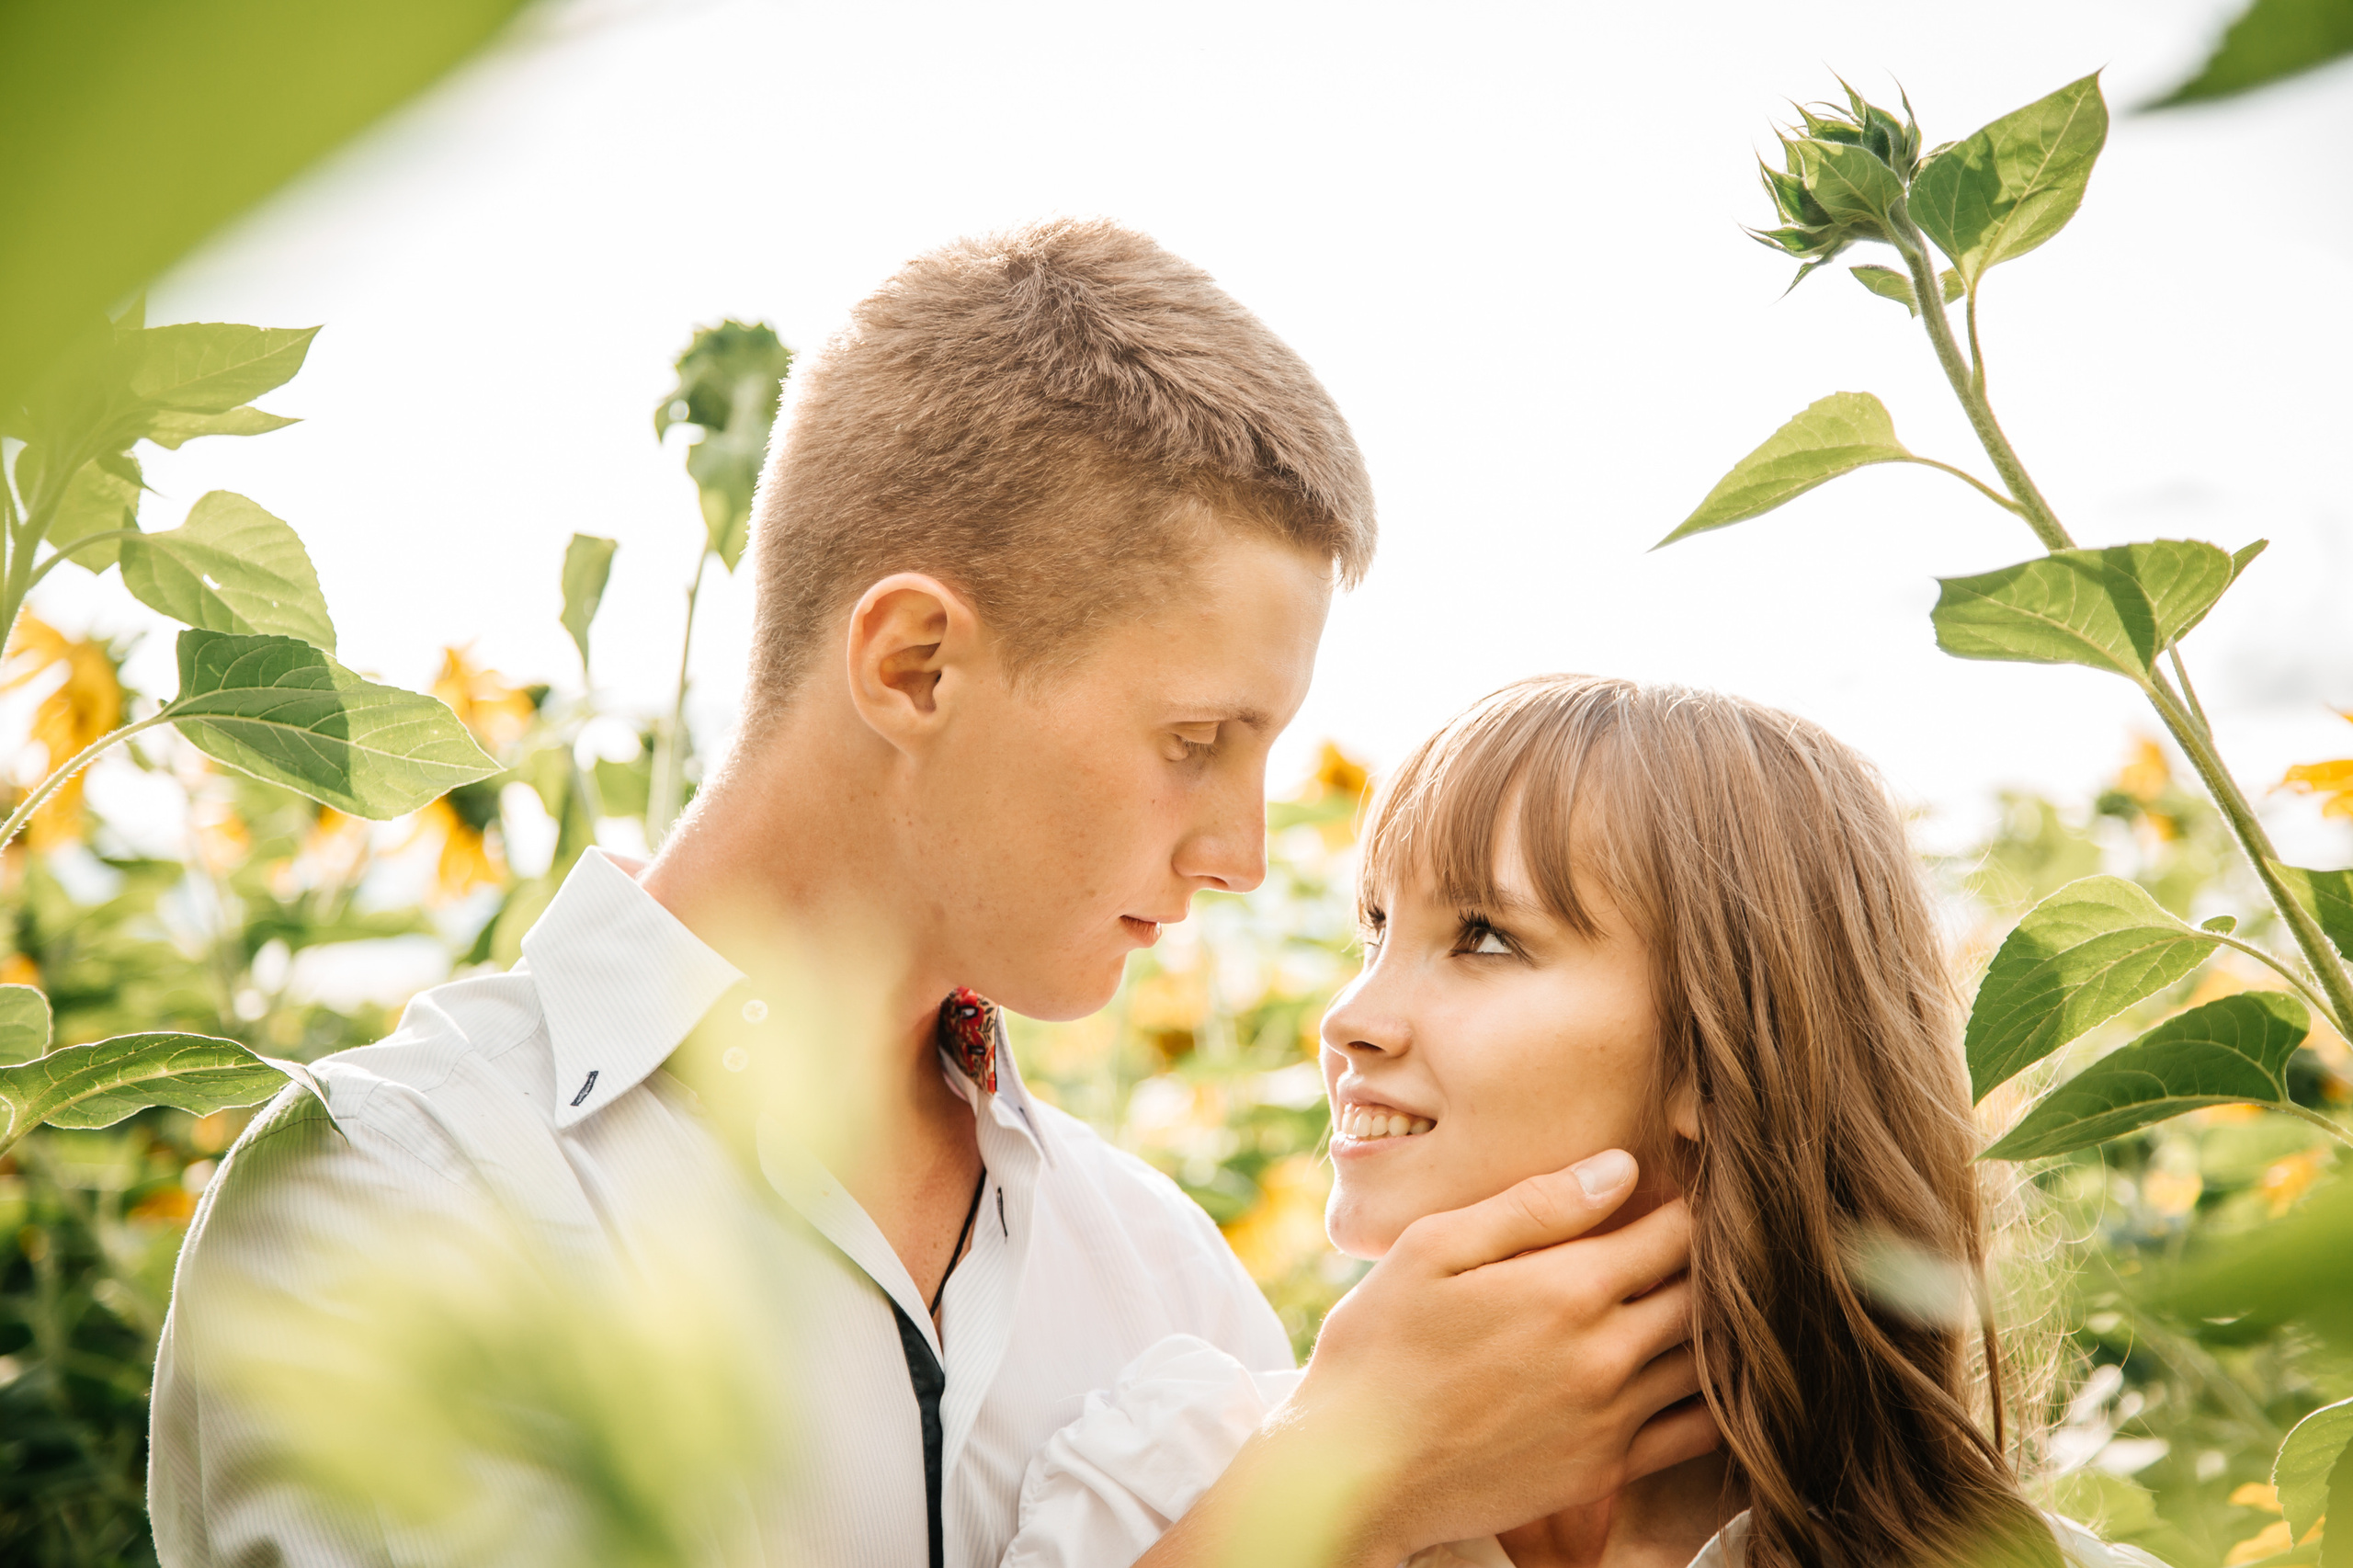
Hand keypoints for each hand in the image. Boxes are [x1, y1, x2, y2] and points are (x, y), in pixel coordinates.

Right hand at [1283, 1151, 1713, 1562]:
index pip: (1676, 1231)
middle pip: (1703, 1293)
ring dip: (1717, 1326)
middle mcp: (1606, 1353)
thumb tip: (1621, 1167)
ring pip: (1707, 1360)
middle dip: (1711, 1260)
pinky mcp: (1603, 1471)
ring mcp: (1610, 1418)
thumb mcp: (1432, 1249)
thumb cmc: (1376, 1348)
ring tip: (1708, 1298)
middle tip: (1705, 1240)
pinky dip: (1717, 1400)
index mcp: (1567, 1286)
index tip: (1689, 1186)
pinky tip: (1708, 1377)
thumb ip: (1532, 1206)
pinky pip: (1695, 1433)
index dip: (1692, 1202)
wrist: (1351, 1473)